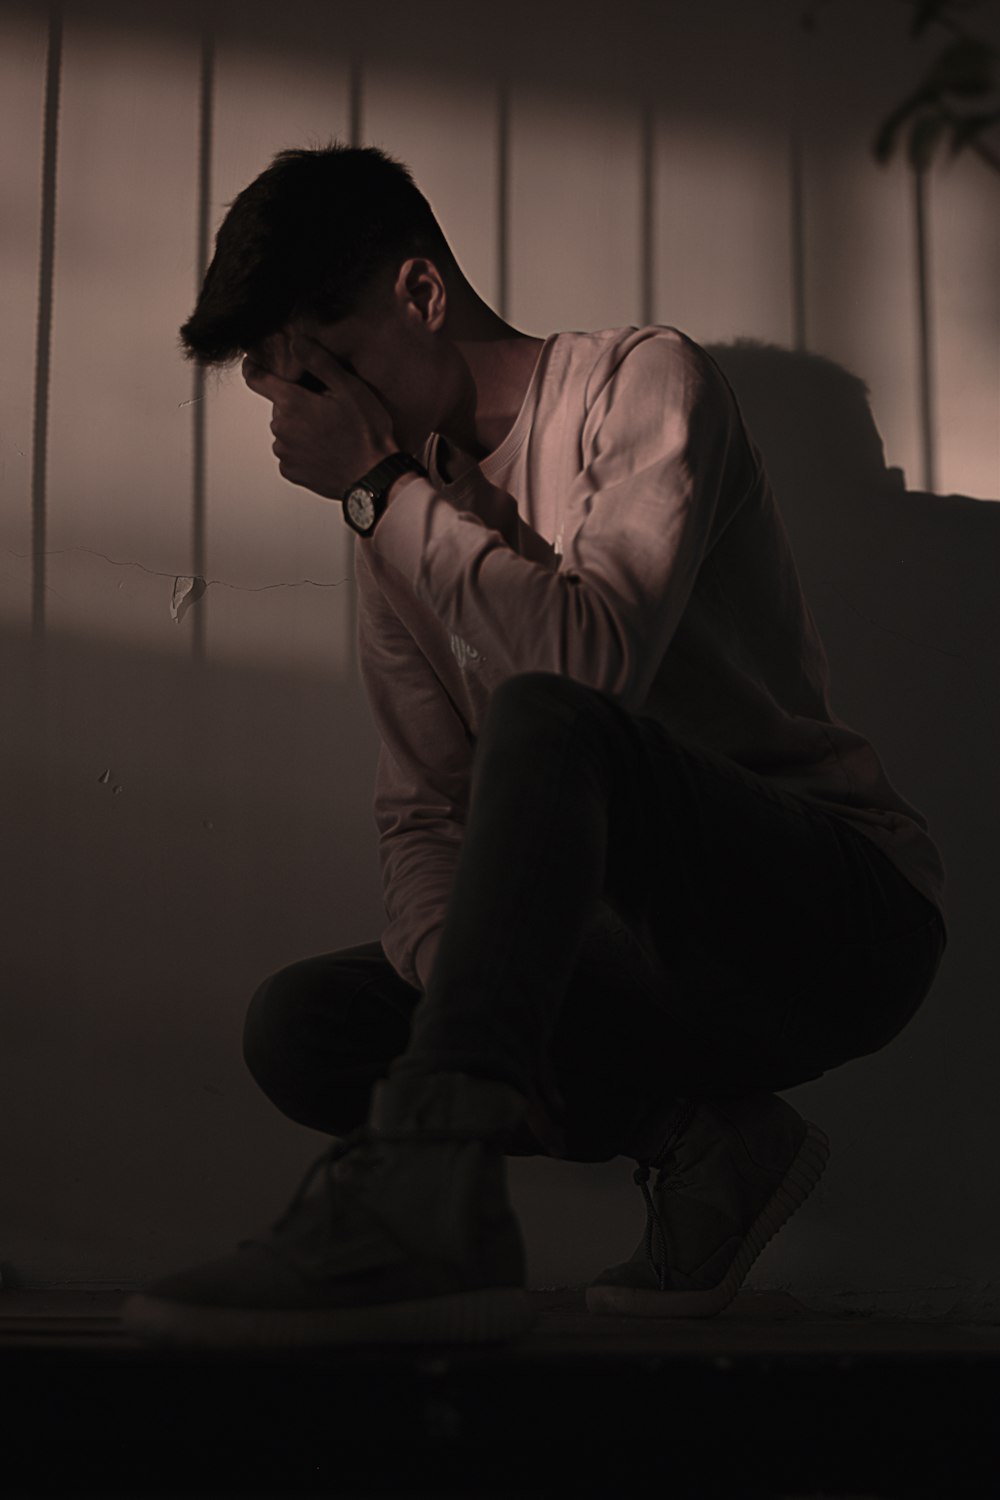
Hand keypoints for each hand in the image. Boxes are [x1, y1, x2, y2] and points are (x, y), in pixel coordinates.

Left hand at [242, 335, 396, 500]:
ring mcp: (285, 452)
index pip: (257, 379)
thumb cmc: (365, 433)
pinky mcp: (291, 471)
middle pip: (279, 407)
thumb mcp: (349, 388)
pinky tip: (325, 450)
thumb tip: (296, 342)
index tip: (252, 363)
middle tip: (326, 409)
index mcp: (291, 403)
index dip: (253, 368)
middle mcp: (281, 428)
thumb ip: (319, 361)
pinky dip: (303, 450)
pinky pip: (290, 453)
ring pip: (285, 430)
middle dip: (297, 404)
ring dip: (300, 428)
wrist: (373, 477)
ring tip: (329, 433)